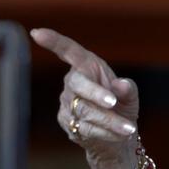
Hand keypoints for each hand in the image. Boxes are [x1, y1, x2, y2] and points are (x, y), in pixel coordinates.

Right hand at [31, 28, 142, 168]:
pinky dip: (103, 132)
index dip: (53, 41)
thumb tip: (121, 85)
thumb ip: (128, 89)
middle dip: (96, 93)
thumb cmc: (122, 107)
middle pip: (78, 83)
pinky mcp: (66, 121)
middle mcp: (74, 81)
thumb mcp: (131, 96)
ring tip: (128, 129)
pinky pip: (84, 127)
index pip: (68, 50)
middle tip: (113, 102)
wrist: (117, 136)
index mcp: (88, 65)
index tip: (37, 33)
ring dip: (108, 120)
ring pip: (85, 110)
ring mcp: (67, 102)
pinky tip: (118, 135)